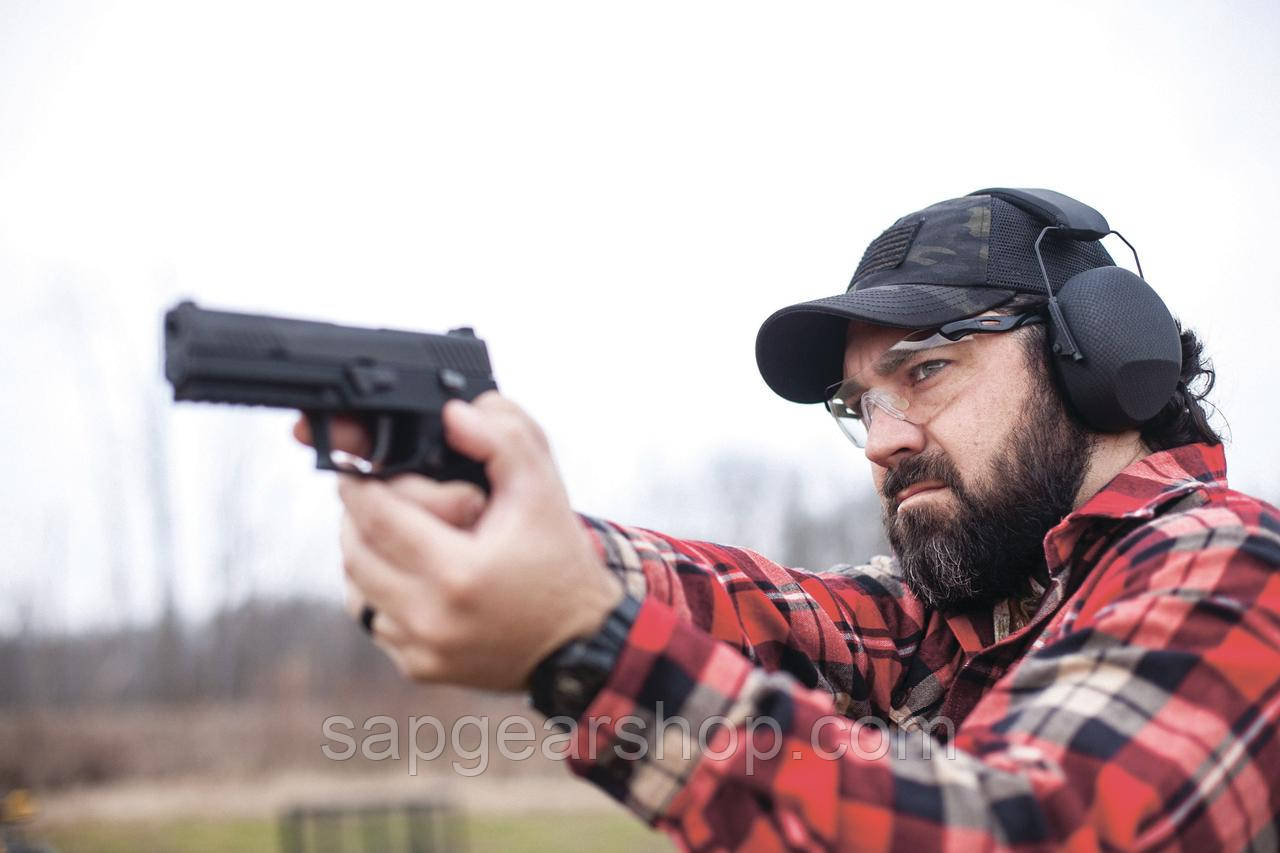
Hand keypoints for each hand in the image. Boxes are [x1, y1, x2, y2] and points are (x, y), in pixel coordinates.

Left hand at [294, 395, 623, 690]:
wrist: (579, 639)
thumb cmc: (559, 559)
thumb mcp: (542, 489)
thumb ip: (502, 439)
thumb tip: (453, 415)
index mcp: (459, 573)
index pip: (376, 517)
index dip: (359, 484)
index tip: (359, 467)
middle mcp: (432, 619)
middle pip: (355, 551)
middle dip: (359, 516)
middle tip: (379, 494)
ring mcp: (422, 650)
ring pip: (355, 588)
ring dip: (365, 553)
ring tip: (395, 530)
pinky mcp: (418, 667)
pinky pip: (374, 620)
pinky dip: (380, 591)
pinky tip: (410, 571)